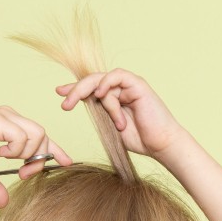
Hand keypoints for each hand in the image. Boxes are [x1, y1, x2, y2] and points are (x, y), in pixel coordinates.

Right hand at [0, 107, 72, 206]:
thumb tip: (4, 203)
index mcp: (7, 123)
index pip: (39, 134)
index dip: (54, 148)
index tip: (66, 162)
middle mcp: (8, 115)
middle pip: (43, 134)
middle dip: (40, 157)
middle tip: (26, 174)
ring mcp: (3, 115)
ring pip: (37, 133)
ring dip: (29, 154)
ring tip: (13, 164)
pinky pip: (22, 136)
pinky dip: (17, 149)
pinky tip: (2, 155)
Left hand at [56, 69, 184, 157]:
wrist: (161, 145)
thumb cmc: (141, 140)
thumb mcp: (112, 127)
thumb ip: (100, 113)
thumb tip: (84, 104)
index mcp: (114, 99)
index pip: (90, 88)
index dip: (74, 89)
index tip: (60, 93)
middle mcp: (121, 90)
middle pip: (93, 81)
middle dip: (76, 91)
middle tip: (65, 105)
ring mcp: (129, 86)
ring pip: (103, 82)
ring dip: (101, 100)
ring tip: (107, 118)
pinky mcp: (138, 85)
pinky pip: (117, 75)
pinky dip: (106, 83)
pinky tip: (101, 95)